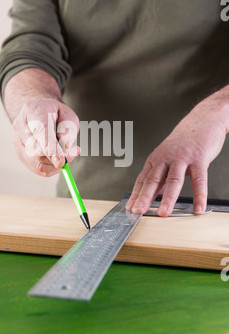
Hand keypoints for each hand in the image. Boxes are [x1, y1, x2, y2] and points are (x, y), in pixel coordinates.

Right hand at [12, 98, 79, 176]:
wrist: (38, 112)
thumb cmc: (56, 114)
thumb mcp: (68, 116)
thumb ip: (67, 131)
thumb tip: (64, 149)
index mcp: (33, 110)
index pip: (40, 131)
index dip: (50, 147)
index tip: (61, 160)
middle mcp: (20, 126)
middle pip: (36, 150)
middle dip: (58, 157)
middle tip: (75, 151)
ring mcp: (17, 141)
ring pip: (36, 162)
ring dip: (56, 164)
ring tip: (67, 155)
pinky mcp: (20, 154)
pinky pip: (36, 169)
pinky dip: (51, 169)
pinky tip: (59, 160)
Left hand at [126, 99, 227, 215]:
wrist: (203, 119)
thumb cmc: (185, 140)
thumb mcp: (168, 156)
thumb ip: (162, 176)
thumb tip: (155, 194)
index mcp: (156, 159)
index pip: (142, 179)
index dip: (135, 194)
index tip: (129, 208)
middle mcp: (166, 158)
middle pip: (153, 180)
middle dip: (144, 197)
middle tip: (138, 211)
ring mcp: (182, 158)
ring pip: (173, 180)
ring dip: (168, 199)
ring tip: (163, 214)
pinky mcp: (199, 159)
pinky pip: (198, 180)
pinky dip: (199, 196)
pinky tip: (198, 208)